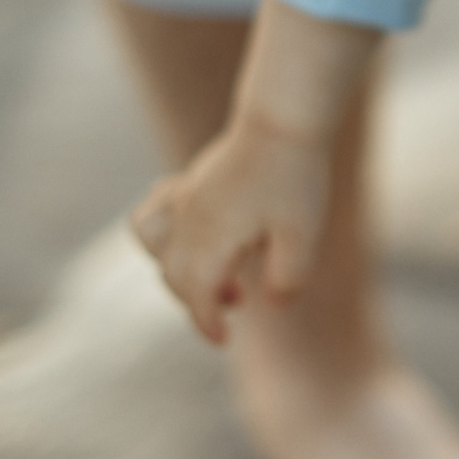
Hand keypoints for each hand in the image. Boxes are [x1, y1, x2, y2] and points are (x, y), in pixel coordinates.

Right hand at [131, 115, 335, 342]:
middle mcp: (190, 218)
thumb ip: (289, 277)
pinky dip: (165, 229)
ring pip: (155, 243)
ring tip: (218, 270)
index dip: (204, 322)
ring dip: (178, 268)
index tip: (223, 340)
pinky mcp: (192, 179)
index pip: (194, 292)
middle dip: (198, 301)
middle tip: (238, 304)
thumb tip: (272, 305)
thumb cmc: (296, 175)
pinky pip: (156, 209)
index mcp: (213, 237)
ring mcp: (186, 196)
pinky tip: (199, 231)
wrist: (284, 118)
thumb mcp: (304, 234)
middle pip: (173, 275)